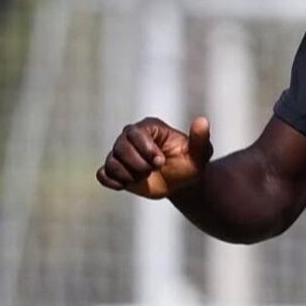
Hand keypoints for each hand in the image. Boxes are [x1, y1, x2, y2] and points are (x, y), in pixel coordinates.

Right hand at [96, 116, 213, 198]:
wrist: (180, 183)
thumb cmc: (191, 164)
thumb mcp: (200, 154)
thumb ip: (200, 138)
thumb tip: (202, 120)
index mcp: (150, 127)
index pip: (136, 134)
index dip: (146, 150)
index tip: (160, 162)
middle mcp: (131, 136)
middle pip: (120, 147)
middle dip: (138, 165)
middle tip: (152, 171)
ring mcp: (120, 152)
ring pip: (111, 162)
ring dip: (129, 175)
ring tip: (144, 177)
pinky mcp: (114, 169)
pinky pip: (102, 174)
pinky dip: (113, 182)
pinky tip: (128, 185)